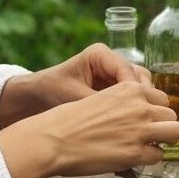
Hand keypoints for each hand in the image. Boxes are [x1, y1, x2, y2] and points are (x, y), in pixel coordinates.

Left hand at [0, 43, 150, 127]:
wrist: (36, 96)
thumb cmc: (50, 91)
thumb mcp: (74, 97)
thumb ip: (99, 104)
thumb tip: (124, 118)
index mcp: (100, 54)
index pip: (127, 70)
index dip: (134, 91)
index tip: (137, 111)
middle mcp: (111, 61)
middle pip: (139, 76)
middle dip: (142, 97)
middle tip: (141, 119)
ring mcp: (114, 73)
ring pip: (140, 86)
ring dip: (141, 103)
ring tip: (137, 122)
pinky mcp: (114, 87)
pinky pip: (132, 95)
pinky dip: (134, 107)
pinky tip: (132, 123)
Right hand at [0, 81, 178, 177]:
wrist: (53, 139)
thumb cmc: (70, 121)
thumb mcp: (101, 99)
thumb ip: (124, 104)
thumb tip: (140, 118)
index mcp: (130, 89)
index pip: (161, 98)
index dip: (155, 112)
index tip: (147, 121)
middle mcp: (140, 106)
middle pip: (172, 115)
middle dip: (163, 126)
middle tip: (148, 137)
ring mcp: (141, 129)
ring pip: (175, 132)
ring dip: (163, 141)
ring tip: (147, 147)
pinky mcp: (136, 152)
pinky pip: (158, 156)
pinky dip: (148, 159)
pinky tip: (132, 158)